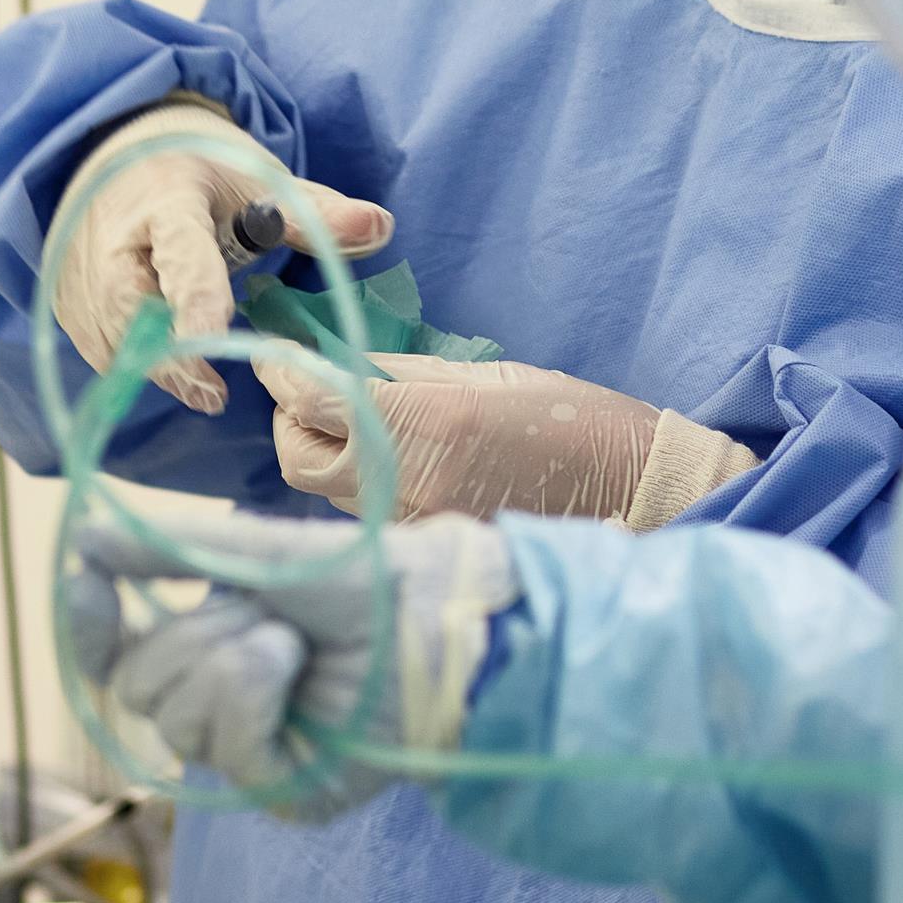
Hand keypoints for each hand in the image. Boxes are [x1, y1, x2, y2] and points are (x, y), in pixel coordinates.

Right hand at [55, 100, 390, 411]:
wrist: (114, 156)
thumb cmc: (198, 173)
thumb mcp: (256, 179)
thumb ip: (314, 212)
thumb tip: (381, 227)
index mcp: (166, 196)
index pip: (180, 250)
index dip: (195, 296)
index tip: (212, 339)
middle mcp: (111, 235)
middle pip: (133, 308)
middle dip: (171, 355)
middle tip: (212, 391)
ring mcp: (81, 272)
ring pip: (113, 338)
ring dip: (157, 366)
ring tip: (202, 385)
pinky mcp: (67, 302)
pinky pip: (100, 349)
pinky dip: (134, 364)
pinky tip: (169, 367)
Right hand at [59, 508, 515, 820]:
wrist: (437, 616)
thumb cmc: (365, 581)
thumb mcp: (256, 552)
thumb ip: (170, 550)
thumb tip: (84, 539)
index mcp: (211, 646)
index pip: (116, 655)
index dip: (88, 625)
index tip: (88, 581)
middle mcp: (222, 705)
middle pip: (139, 687)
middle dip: (191, 635)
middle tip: (261, 611)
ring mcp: (252, 753)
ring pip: (177, 720)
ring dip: (232, 662)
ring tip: (293, 642)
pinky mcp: (286, 790)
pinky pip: (227, 751)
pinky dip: (255, 696)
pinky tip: (298, 672)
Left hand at [268, 355, 760, 527]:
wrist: (631, 490)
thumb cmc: (570, 417)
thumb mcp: (484, 375)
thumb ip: (401, 374)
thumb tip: (335, 365)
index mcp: (425, 420)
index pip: (314, 398)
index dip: (281, 371)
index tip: (271, 352)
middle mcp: (408, 480)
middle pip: (297, 457)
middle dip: (288, 419)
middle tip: (304, 390)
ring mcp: (415, 525)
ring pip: (326, 491)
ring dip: (322, 453)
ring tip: (346, 422)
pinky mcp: (426, 551)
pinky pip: (364, 517)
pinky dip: (357, 487)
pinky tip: (382, 462)